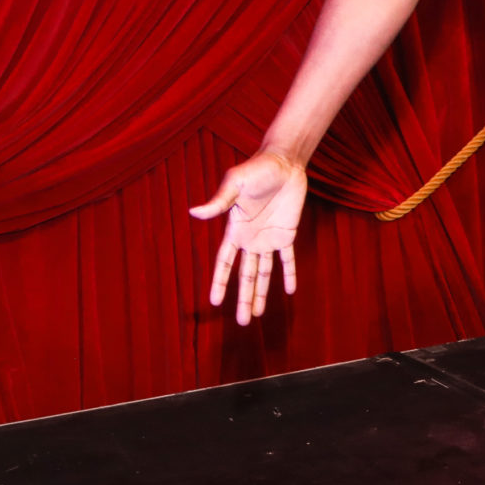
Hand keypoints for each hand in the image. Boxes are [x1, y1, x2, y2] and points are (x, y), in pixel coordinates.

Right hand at [191, 150, 305, 325]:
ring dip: (263, 294)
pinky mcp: (287, 233)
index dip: (220, 282)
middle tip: (243, 322)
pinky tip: (290, 290)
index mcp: (235, 230)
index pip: (225, 262)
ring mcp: (269, 238)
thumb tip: (194, 213)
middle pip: (245, 275)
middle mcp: (250, 238)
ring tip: (258, 315)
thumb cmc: (257, 169)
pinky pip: (288, 259)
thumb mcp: (235, 183)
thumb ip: (218, 201)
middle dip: (244, 298)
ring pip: (264, 273)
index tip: (215, 302)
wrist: (284, 161)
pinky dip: (289, 274)